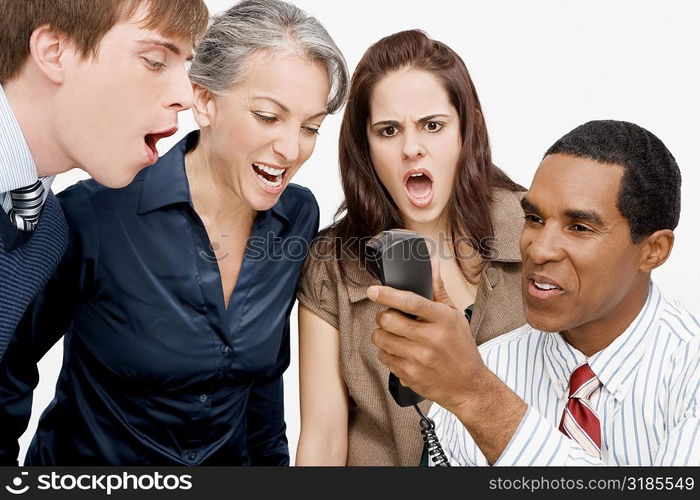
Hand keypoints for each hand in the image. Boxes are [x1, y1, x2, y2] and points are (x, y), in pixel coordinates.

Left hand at [367, 258, 486, 412]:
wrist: (469, 387)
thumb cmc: (462, 349)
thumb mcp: (455, 317)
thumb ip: (439, 291)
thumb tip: (433, 265)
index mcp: (443, 320)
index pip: (410, 302)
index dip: (388, 294)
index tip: (373, 290)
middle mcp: (431, 339)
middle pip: (388, 320)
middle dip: (383, 316)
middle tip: (390, 317)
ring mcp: (419, 359)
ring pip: (381, 339)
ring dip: (382, 334)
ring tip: (395, 335)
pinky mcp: (409, 375)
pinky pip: (384, 357)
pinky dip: (387, 352)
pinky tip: (401, 352)